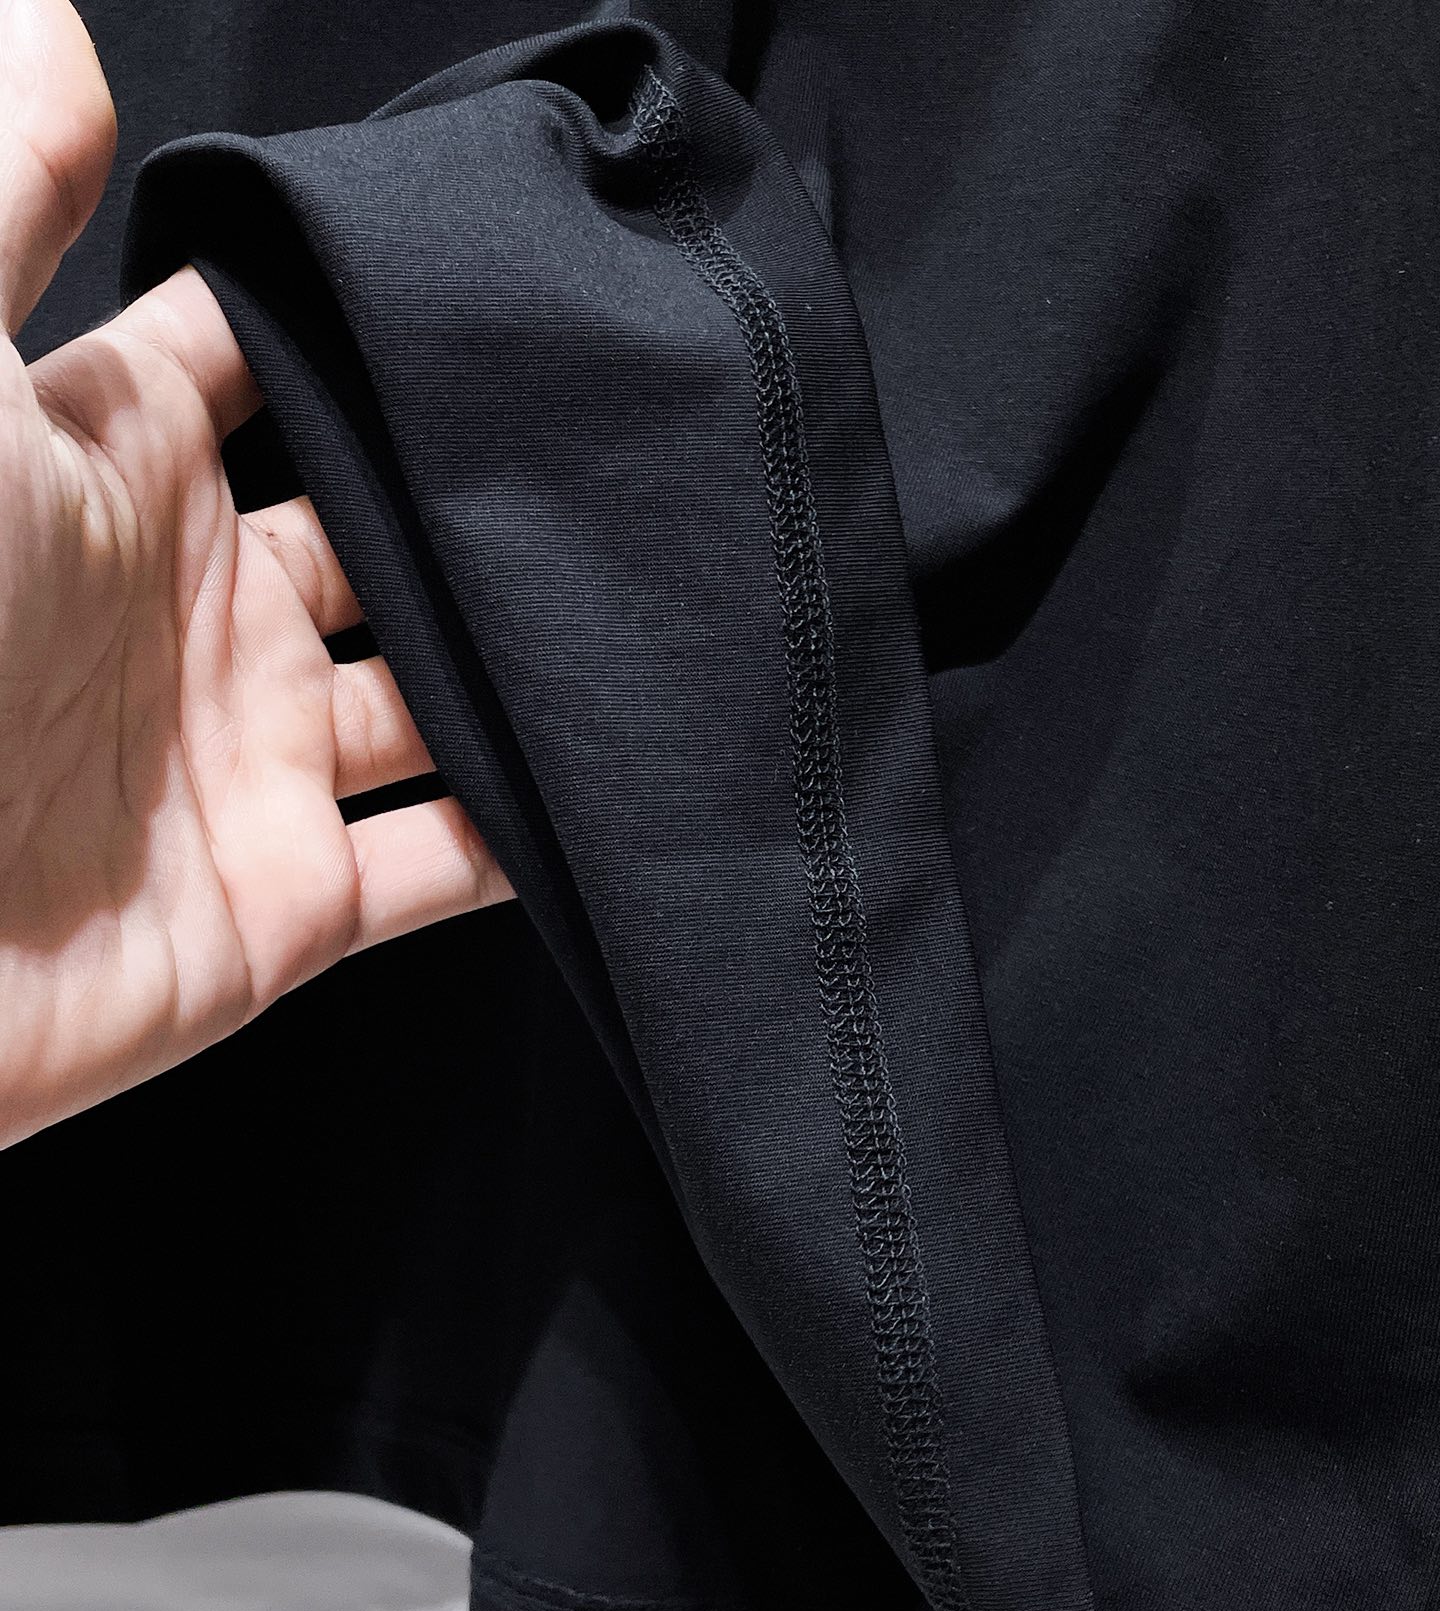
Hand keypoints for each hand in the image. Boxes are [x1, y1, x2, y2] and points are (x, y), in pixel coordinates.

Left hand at [0, 0, 511, 1150]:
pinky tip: (622, 791)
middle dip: (487, 503)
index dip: (368, 326)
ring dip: (533, 666)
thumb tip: (51, 21)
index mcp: (118, 471)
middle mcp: (198, 612)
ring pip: (441, 696)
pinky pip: (449, 865)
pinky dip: (535, 840)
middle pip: (388, 532)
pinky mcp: (290, 905)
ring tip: (661, 615)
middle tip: (624, 457)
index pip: (272, 366)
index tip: (495, 289)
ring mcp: (250, 762)